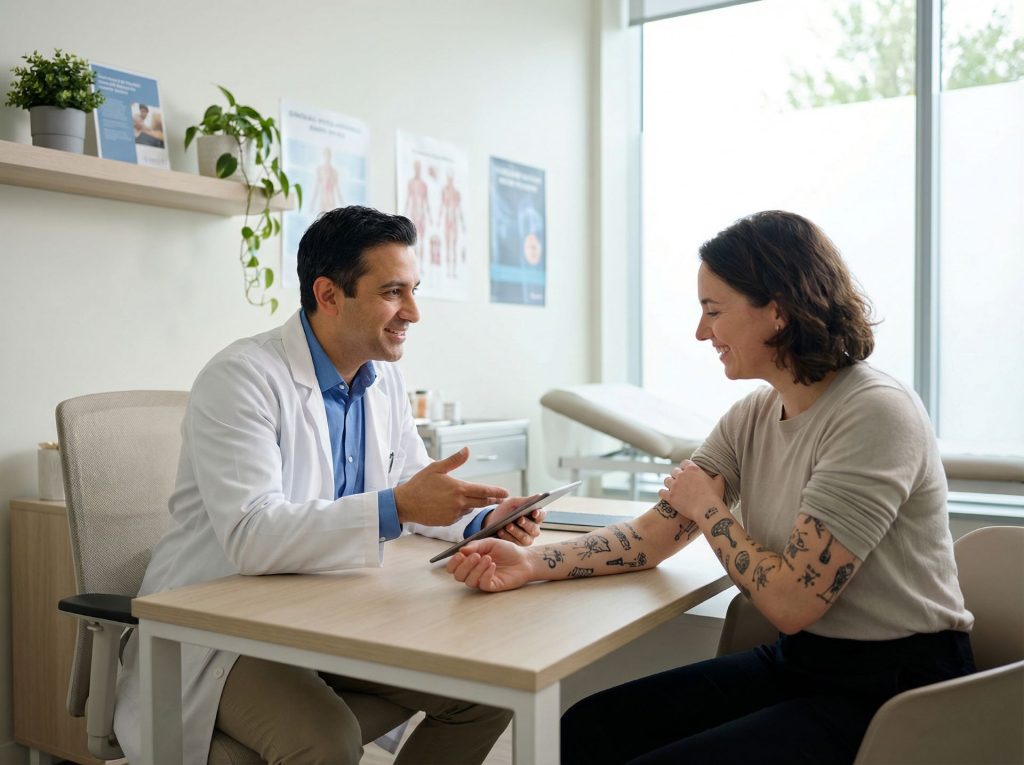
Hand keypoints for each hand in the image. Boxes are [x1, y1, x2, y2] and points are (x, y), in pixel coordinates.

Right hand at [394, 447, 508, 526]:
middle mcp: (459, 503)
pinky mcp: (448, 522)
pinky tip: (453, 505)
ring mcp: (454, 514)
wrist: (406, 504)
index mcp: (459, 489)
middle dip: (492, 500)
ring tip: (473, 499)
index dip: (497, 492)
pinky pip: (460, 515)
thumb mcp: (436, 468)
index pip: (484, 491)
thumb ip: (454, 460)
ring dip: (473, 503)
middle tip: (501, 498)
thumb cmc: (420, 484)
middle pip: (482, 502)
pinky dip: (461, 510)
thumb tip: (467, 449)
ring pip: (470, 508)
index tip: (506, 493)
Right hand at [446, 538, 534, 591]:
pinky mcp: (492, 586)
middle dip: (464, 566)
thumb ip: (475, 545)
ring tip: (488, 559)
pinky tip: (493, 565)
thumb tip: (461, 550)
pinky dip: (486, 574)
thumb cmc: (506, 550)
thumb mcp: (490, 543)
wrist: (524, 558)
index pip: (453, 567)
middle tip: (476, 556)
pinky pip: (483, 584)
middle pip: (458, 576)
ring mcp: (482, 580)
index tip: (460, 554)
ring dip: (476, 569)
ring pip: (469, 581)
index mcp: (470, 561)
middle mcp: (473, 572)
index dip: (453, 562)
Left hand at [485, 495, 545, 545]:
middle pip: (534, 528)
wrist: (493, 521)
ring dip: (516, 531)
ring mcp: (527, 538)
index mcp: (535, 516)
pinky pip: (514, 543)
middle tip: (519, 519)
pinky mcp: (518, 545)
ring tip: (507, 525)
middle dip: (526, 524)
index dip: (539, 514)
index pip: (542, 515)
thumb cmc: (507, 510)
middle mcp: (534, 528)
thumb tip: (539, 496)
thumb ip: (525, 501)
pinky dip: (507, 536)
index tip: (534, 512)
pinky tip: (500, 531)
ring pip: (524, 537)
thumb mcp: (514, 503)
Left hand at [658, 460, 724, 521]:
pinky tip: (666, 495)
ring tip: (673, 488)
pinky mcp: (670, 497)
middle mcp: (681, 475)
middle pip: (675, 471)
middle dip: (677, 476)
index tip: (687, 472)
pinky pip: (661, 492)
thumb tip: (718, 474)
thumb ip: (717, 476)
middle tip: (681, 482)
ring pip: (667, 480)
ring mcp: (674, 486)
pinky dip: (663, 493)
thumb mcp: (719, 483)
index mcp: (692, 469)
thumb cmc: (714, 497)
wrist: (707, 510)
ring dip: (670, 483)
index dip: (685, 467)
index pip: (684, 463)